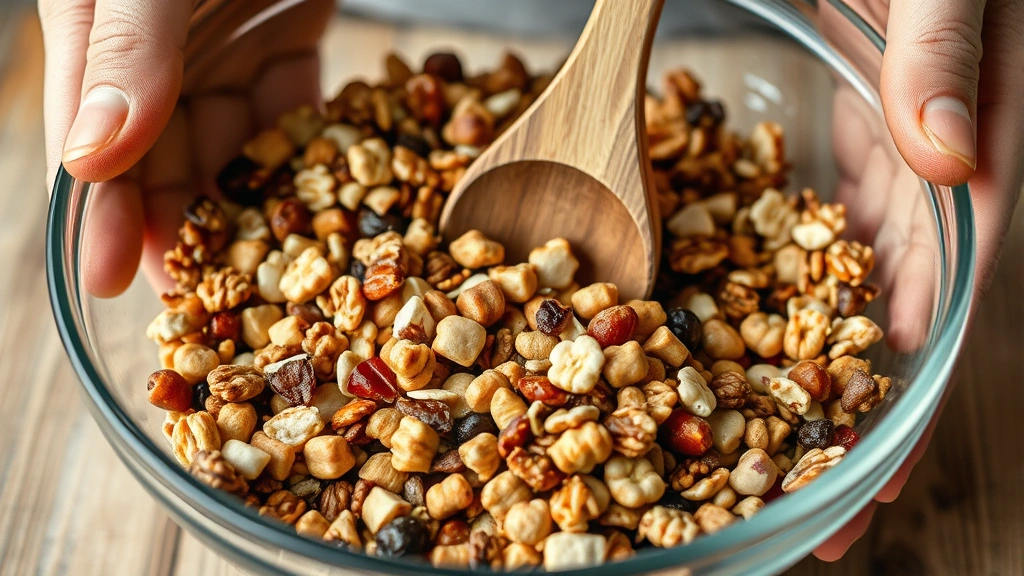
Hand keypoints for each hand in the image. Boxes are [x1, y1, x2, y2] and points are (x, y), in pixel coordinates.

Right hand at [40, 0, 333, 296]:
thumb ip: (127, 51)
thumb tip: (94, 156)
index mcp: (93, 29)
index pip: (90, 137)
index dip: (101, 212)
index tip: (108, 277)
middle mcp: (153, 50)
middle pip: (159, 158)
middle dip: (178, 228)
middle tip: (198, 298)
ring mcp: (224, 48)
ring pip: (229, 145)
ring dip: (245, 206)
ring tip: (264, 272)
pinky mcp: (286, 42)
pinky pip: (292, 113)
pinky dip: (304, 158)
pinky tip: (318, 210)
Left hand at [815, 0, 1023, 559]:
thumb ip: (953, 50)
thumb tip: (952, 159)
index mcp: (968, 135)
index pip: (946, 289)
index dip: (905, 387)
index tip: (871, 481)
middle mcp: (923, 158)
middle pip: (892, 307)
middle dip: (856, 410)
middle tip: (816, 510)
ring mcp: (873, 145)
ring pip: (841, 273)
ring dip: (808, 359)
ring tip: (766, 453)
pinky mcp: (828, 127)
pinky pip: (799, 217)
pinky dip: (772, 277)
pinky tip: (739, 331)